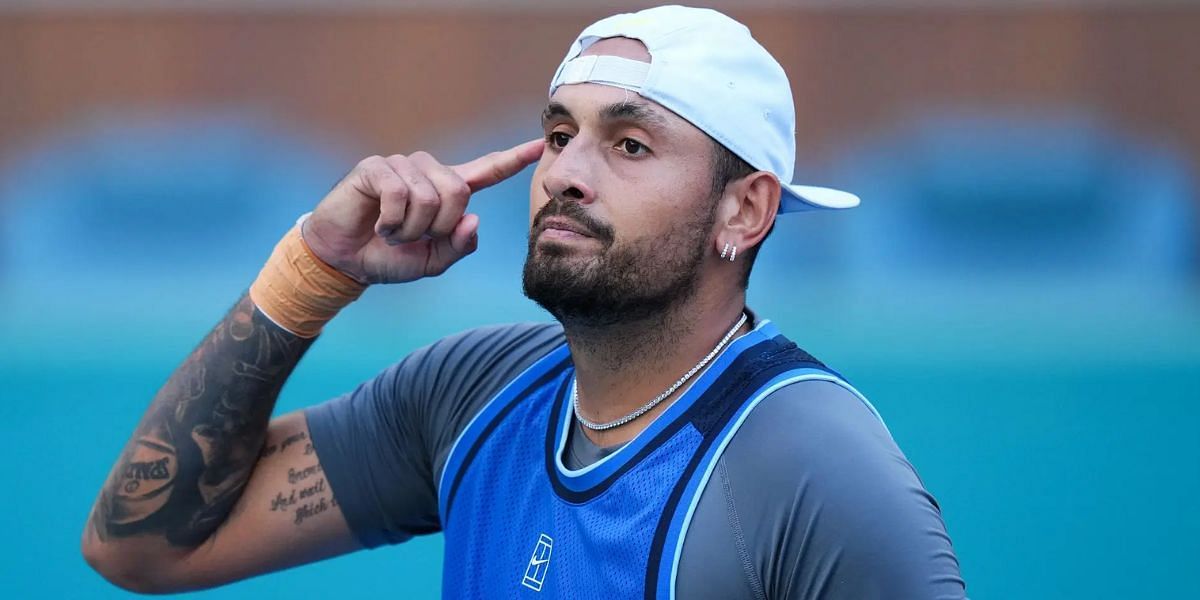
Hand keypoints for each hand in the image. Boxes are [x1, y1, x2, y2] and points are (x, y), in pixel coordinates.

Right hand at [301, 139, 543, 283]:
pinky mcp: (376, 167)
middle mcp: (428, 172)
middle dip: (437, 226)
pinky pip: (399, 193)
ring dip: (410, 228)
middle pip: (458, 192)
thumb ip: (459, 245)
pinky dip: (391, 221)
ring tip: (391, 232)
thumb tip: (473, 218)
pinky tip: (379, 226)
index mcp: (447, 191)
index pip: (487, 171)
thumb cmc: (388, 257)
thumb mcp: (432, 261)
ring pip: (428, 196)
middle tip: (412, 237)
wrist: (345, 262)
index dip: (513, 160)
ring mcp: (402, 166)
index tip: (539, 146)